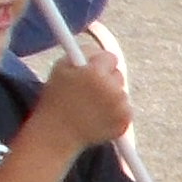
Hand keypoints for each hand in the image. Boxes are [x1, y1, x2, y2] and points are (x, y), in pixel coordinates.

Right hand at [22, 34, 135, 157]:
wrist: (57, 134)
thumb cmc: (55, 100)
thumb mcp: (61, 68)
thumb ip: (81, 52)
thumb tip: (98, 47)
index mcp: (95, 73)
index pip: (110, 58)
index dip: (99, 64)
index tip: (91, 71)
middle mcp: (111, 88)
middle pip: (119, 74)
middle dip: (106, 80)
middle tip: (89, 91)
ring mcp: (120, 106)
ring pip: (122, 93)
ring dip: (110, 97)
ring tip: (90, 107)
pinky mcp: (124, 121)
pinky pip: (125, 110)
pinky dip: (115, 113)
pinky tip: (98, 118)